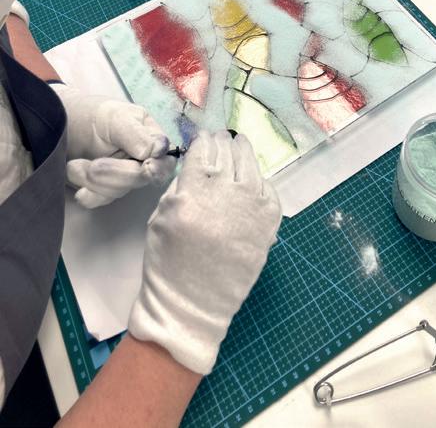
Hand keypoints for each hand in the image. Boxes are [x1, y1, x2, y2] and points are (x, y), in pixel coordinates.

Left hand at [51, 84, 175, 208]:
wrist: (57, 126)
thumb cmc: (91, 114)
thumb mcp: (115, 117)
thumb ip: (136, 133)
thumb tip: (157, 151)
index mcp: (152, 139)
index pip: (165, 160)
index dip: (156, 167)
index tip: (145, 166)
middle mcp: (144, 160)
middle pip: (142, 179)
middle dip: (115, 173)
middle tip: (91, 166)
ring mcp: (125, 177)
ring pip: (120, 191)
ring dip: (93, 181)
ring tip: (73, 165)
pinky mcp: (106, 190)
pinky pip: (103, 200)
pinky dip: (89, 195)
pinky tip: (78, 186)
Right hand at [128, 130, 281, 374]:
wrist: (193, 303)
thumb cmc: (169, 262)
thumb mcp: (161, 217)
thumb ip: (181, 186)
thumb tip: (200, 162)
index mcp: (193, 192)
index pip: (202, 150)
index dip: (202, 140)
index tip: (203, 137)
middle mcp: (225, 194)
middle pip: (227, 152)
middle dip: (222, 142)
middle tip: (221, 138)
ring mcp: (251, 207)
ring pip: (250, 164)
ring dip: (242, 152)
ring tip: (239, 145)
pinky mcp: (269, 222)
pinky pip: (267, 189)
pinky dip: (259, 181)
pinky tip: (252, 180)